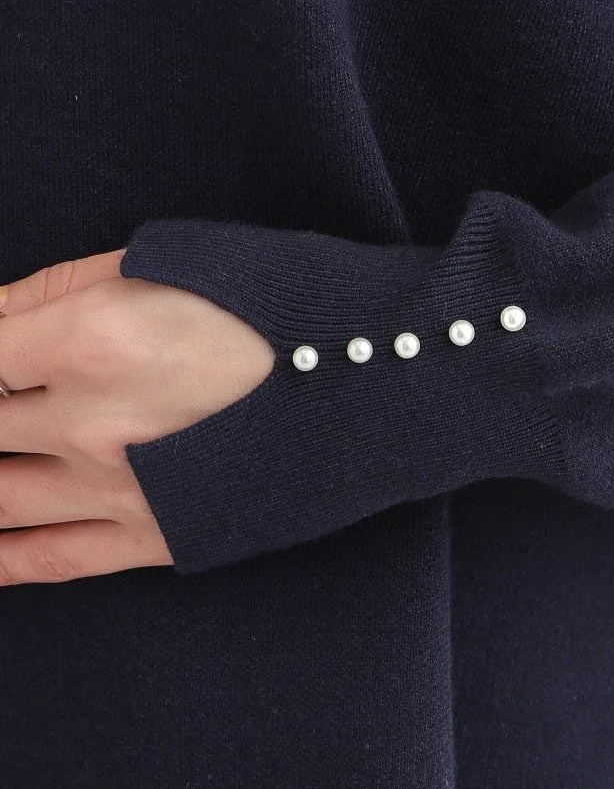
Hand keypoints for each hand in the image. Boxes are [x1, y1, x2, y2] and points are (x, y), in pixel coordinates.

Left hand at [0, 250, 275, 584]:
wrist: (368, 375)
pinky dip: (5, 560)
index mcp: (88, 341)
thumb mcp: (159, 261)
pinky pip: (55, 558)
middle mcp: (91, 424)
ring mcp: (121, 489)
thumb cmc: (272, 303)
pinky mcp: (158, 534)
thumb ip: (52, 290)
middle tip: (7, 410)